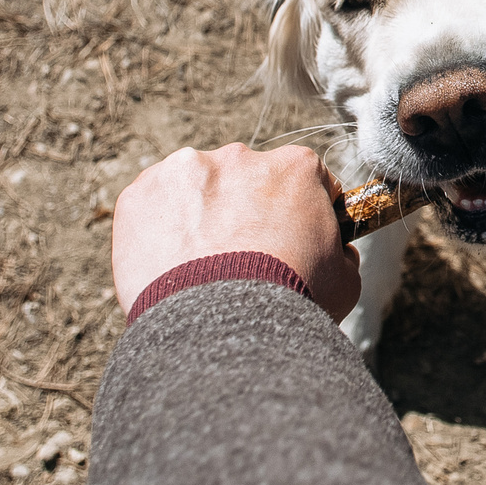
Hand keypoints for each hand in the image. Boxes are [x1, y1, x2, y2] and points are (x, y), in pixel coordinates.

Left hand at [110, 143, 360, 322]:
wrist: (223, 329)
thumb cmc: (291, 301)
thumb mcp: (345, 279)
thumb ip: (342, 252)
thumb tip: (337, 251)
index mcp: (295, 167)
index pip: (304, 180)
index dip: (301, 213)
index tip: (293, 242)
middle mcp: (239, 156)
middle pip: (245, 181)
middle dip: (245, 213)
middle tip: (242, 265)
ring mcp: (184, 171)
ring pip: (195, 192)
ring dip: (200, 220)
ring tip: (202, 273)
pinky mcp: (140, 195)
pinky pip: (153, 209)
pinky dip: (160, 233)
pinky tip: (172, 269)